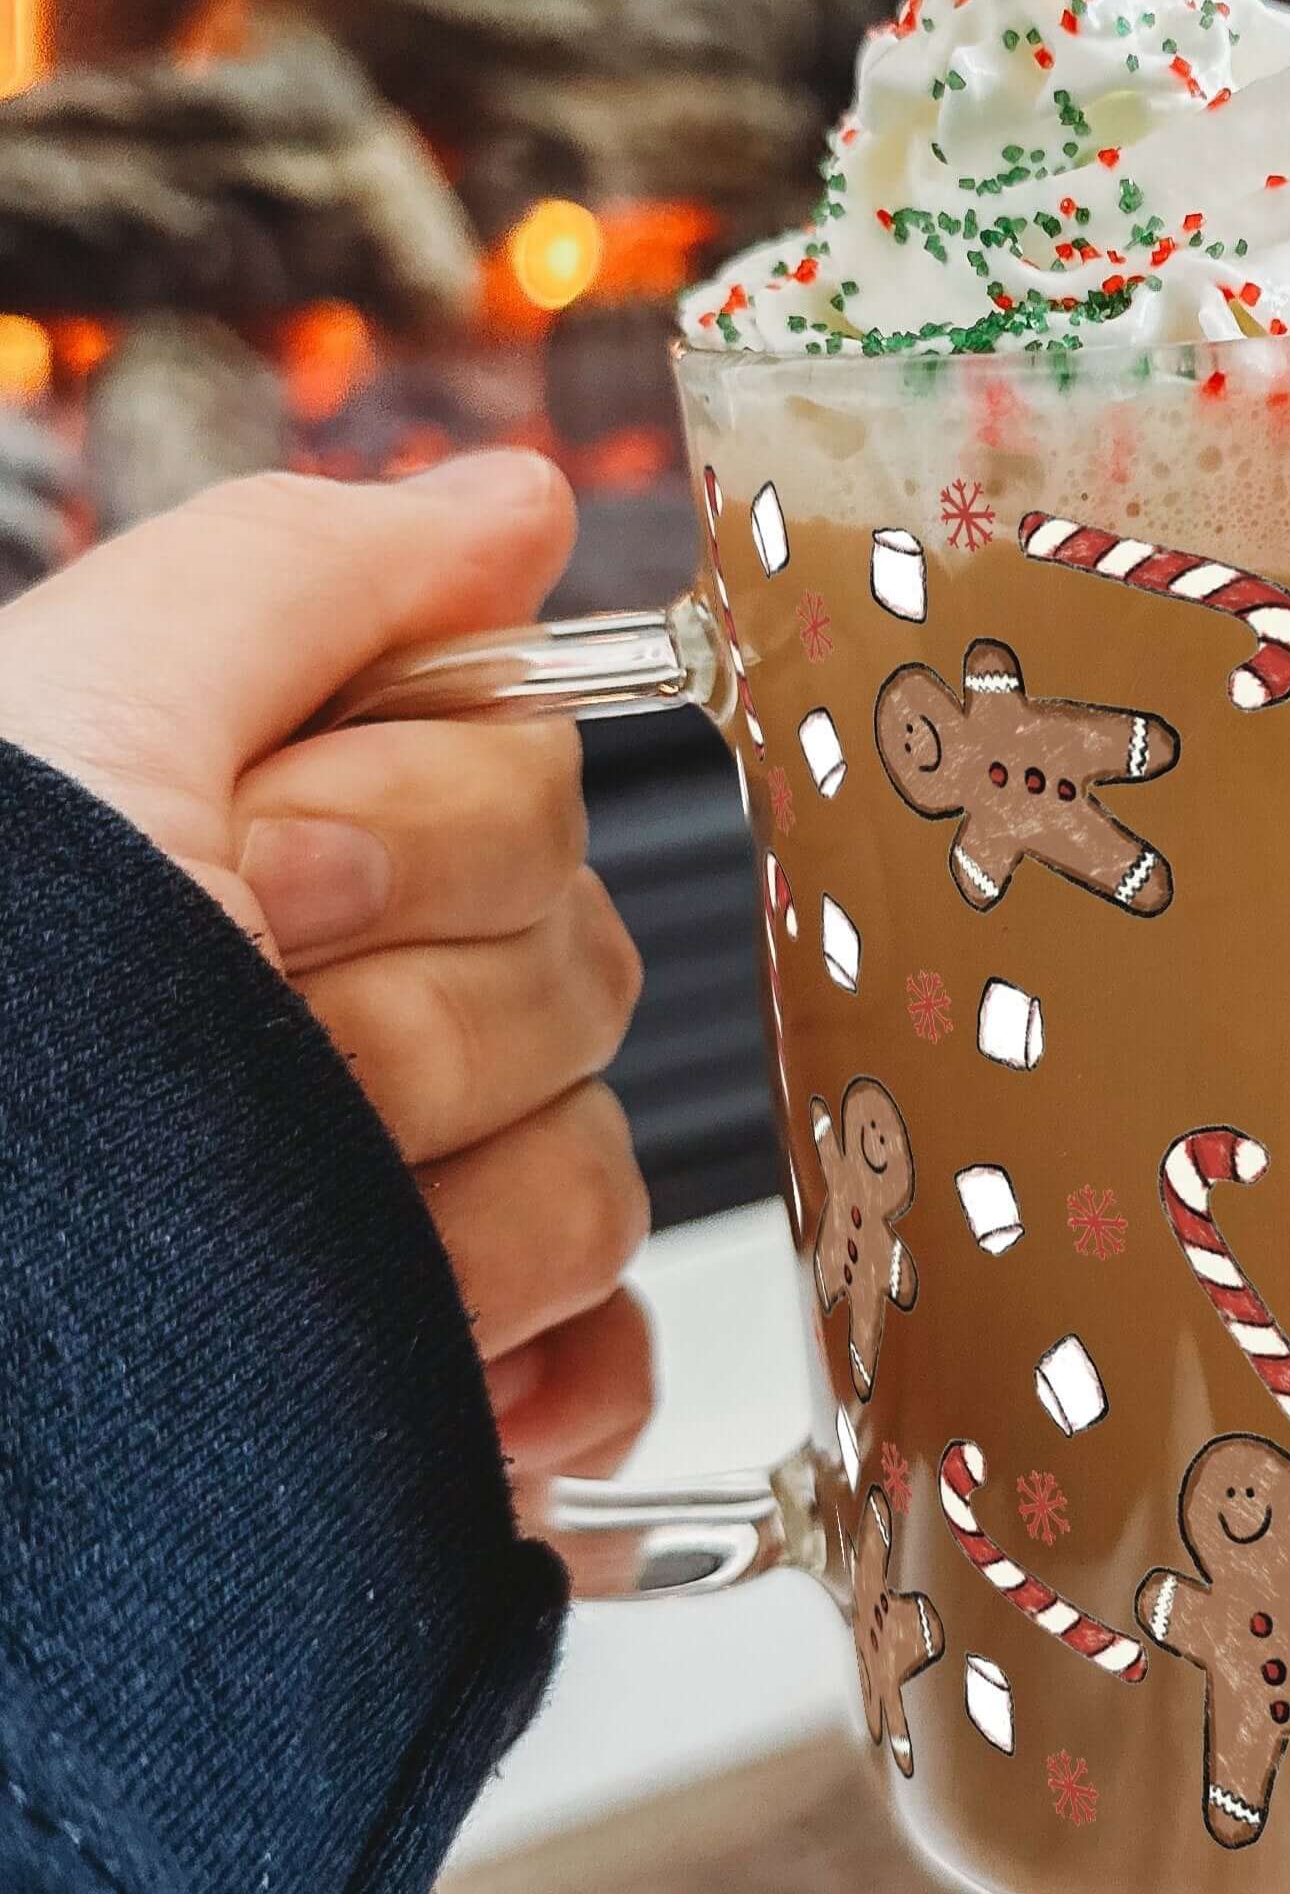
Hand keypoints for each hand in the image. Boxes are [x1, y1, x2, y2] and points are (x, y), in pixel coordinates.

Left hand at [0, 454, 652, 1478]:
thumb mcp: (82, 716)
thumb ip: (308, 574)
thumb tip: (522, 501)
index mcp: (286, 853)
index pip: (531, 788)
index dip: (422, 829)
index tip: (260, 867)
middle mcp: (352, 1025)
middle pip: (580, 977)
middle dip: (409, 1029)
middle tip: (237, 1052)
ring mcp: (402, 1223)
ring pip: (597, 1179)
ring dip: (447, 1227)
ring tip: (261, 1264)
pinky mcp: (438, 1393)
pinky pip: (603, 1360)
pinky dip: (546, 1380)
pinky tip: (440, 1391)